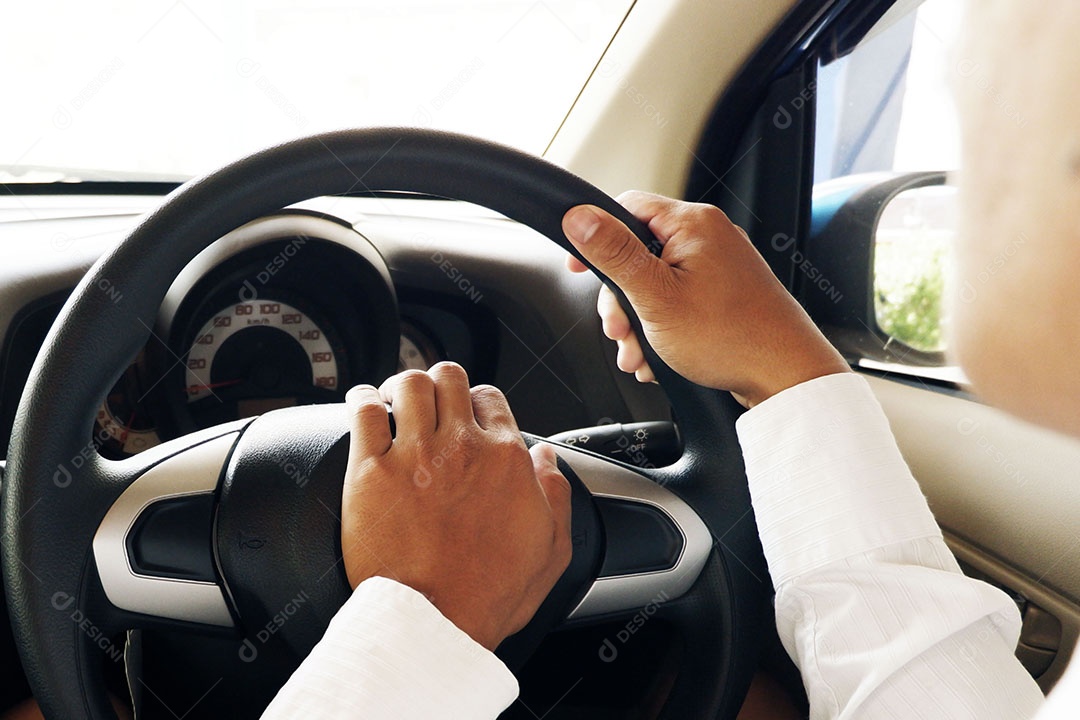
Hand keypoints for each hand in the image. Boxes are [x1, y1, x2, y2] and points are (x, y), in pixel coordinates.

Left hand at [340, 362, 571, 650]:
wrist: (436, 621)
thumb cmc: (489, 594)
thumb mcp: (551, 549)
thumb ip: (557, 496)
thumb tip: (548, 461)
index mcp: (505, 458)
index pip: (490, 398)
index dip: (477, 401)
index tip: (466, 416)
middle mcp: (461, 446)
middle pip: (448, 377)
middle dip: (438, 383)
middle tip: (429, 400)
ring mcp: (414, 454)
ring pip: (408, 383)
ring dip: (401, 386)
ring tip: (393, 400)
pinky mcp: (371, 471)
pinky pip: (364, 410)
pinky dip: (362, 400)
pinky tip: (363, 406)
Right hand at [563, 191, 847, 406]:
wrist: (785, 376)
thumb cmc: (732, 338)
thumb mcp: (655, 296)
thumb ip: (614, 254)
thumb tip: (578, 217)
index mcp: (692, 223)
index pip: (625, 207)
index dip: (595, 236)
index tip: (580, 267)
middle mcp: (709, 236)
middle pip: (637, 252)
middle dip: (620, 299)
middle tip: (619, 329)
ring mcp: (719, 264)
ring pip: (655, 283)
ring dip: (638, 321)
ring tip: (640, 354)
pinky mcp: (725, 292)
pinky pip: (677, 300)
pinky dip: (662, 328)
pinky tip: (659, 357)